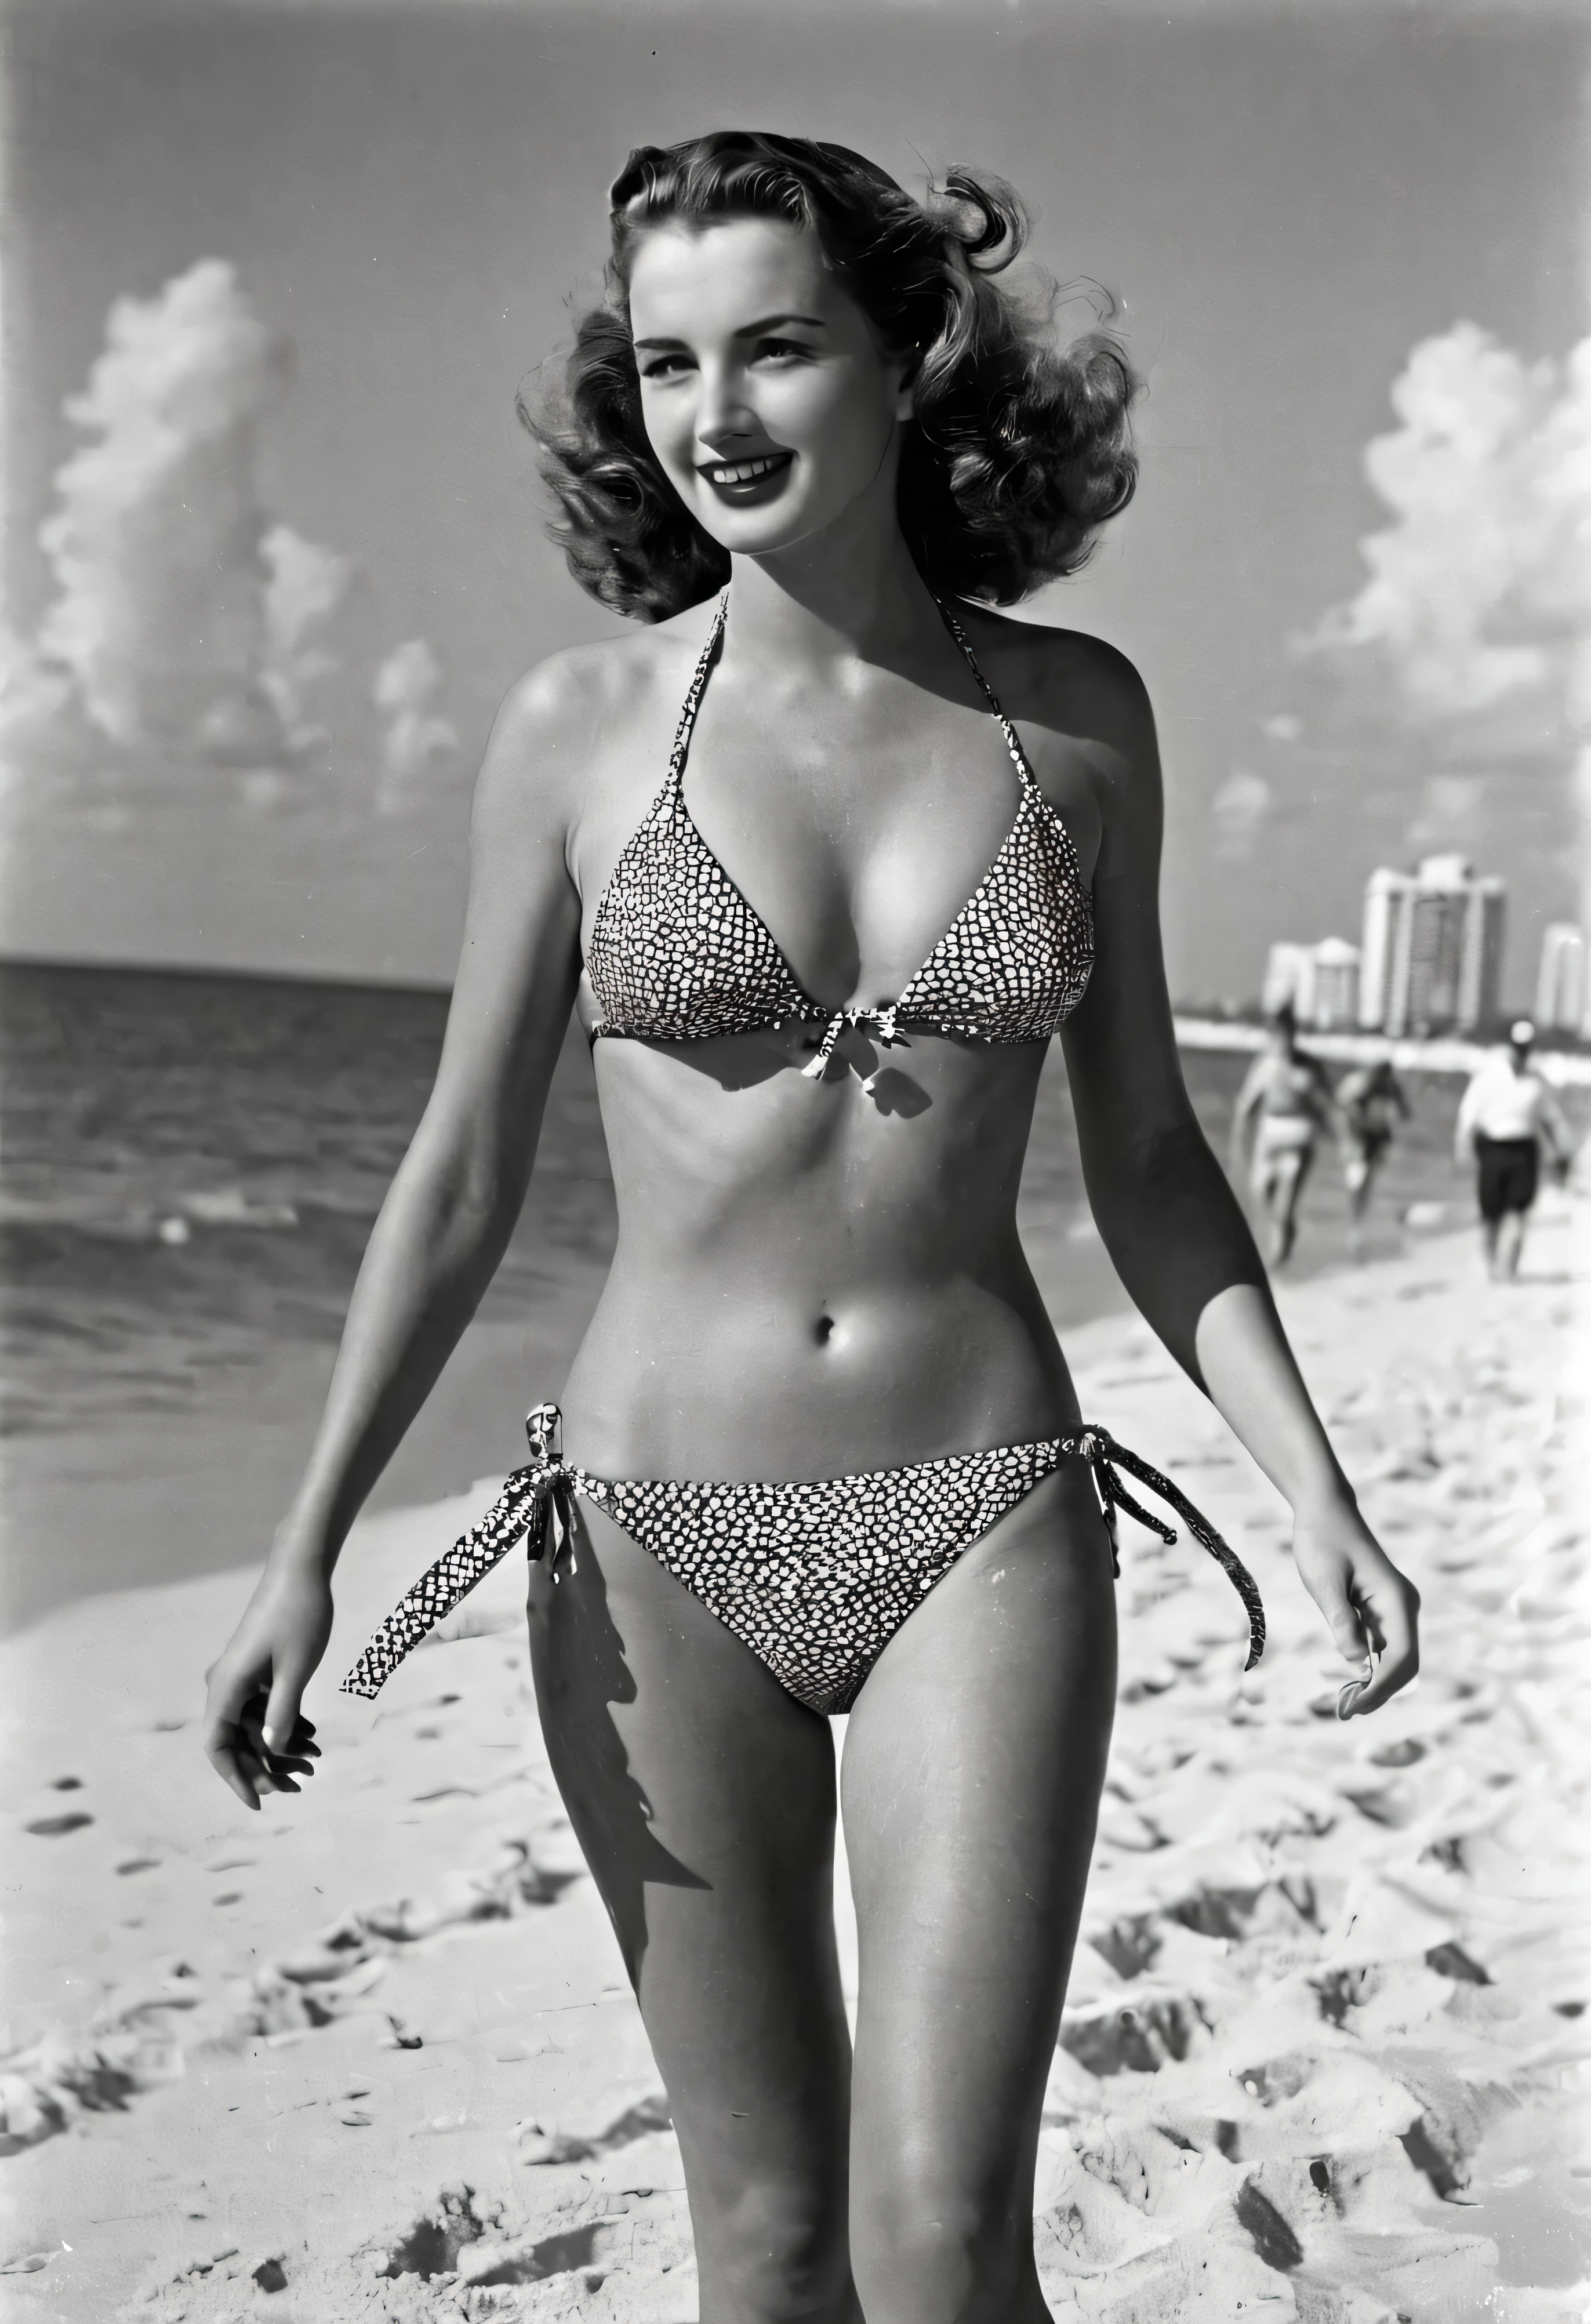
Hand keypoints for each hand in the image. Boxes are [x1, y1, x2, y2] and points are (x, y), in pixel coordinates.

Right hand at [203, 1560, 333, 1809]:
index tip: (258, 1804)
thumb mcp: (297, 1669)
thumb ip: (283, 1712)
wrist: (302, 1569)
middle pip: (236, 1740)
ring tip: (314, 1764)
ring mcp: (240, 1675)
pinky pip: (262, 1705)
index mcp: (227, 1685)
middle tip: (299, 1786)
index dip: (235, 1778)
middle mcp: (226, 1683)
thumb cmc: (300, 1614)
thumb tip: (273, 1752)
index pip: (217, 1746)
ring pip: (253, 1724)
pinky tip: (311, 1738)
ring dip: (280, 1745)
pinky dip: (285, 1721)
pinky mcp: (256, 1667)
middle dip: (265, 1767)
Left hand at [1290, 1498, 1418, 1717]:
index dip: (1380, 1688)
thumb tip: (1357, 1663)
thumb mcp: (1325, 1584)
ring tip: (1344, 1703)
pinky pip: (1385, 1646)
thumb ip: (1342, 1623)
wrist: (1325, 1510)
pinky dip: (1370, 1666)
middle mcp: (1404, 1606)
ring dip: (1375, 1682)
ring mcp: (1396, 1608)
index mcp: (1397, 1600)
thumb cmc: (1323, 1541)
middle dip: (1379, 1692)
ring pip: (1396, 1658)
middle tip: (1344, 1711)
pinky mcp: (1383, 1608)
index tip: (1353, 1707)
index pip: (1401, 1658)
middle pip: (1404, 1664)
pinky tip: (1350, 1680)